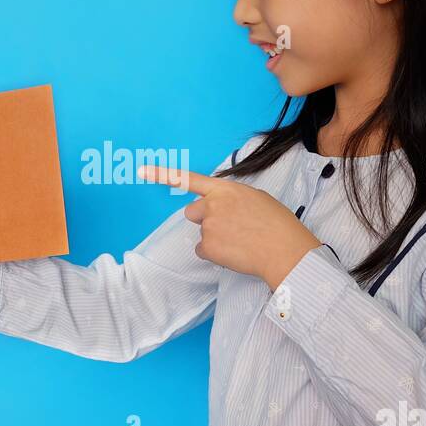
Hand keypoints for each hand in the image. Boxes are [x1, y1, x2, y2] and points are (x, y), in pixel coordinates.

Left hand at [137, 165, 322, 289]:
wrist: (285, 250)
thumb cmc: (277, 224)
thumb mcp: (256, 198)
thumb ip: (232, 198)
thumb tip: (223, 207)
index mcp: (225, 189)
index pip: (189, 178)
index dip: (162, 174)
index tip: (141, 170)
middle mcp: (212, 204)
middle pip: (192, 212)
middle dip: (205, 220)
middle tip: (231, 228)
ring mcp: (208, 226)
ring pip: (202, 234)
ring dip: (215, 239)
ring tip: (241, 241)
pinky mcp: (207, 246)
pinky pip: (204, 251)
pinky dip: (217, 255)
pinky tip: (236, 253)